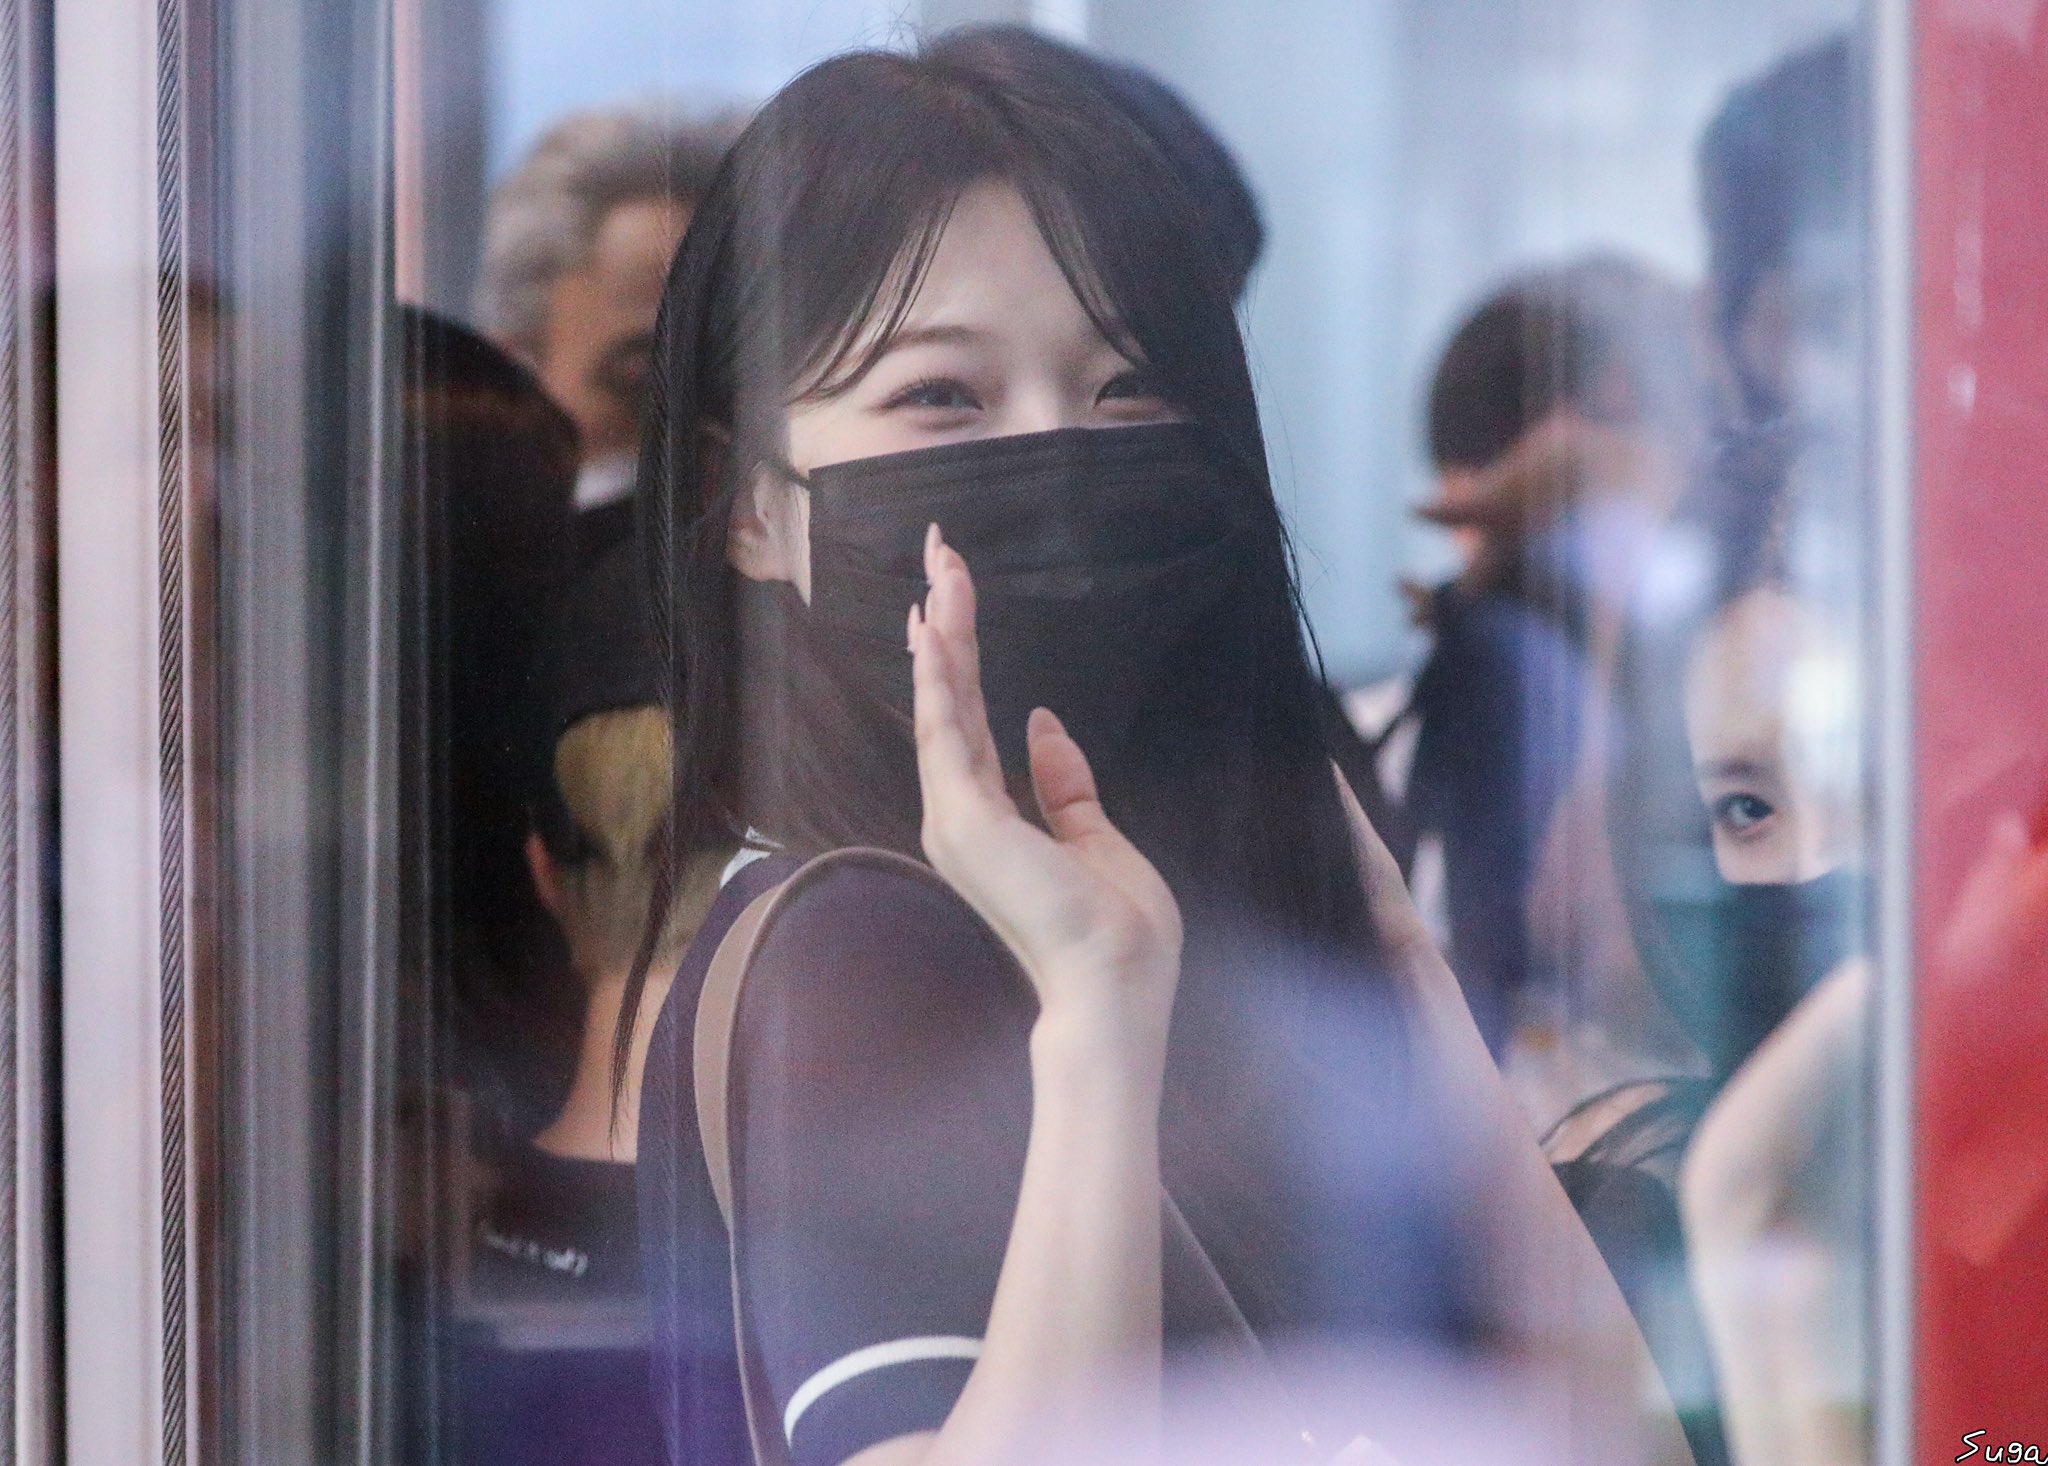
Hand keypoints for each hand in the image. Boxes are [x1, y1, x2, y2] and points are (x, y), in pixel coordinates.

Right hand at [909, 525, 1181, 1036]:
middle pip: (946, 699)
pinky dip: (939, 677)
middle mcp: (958, 815)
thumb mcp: (1095, 838)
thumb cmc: (1114, 932)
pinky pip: (948, 731)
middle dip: (943, 622)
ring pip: (943, 703)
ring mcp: (956, 819)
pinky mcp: (967, 821)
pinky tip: (934, 629)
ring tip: (940, 567)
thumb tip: (1043, 722)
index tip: (946, 601)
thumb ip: (1064, 784)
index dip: (957, 657)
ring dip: (943, 631)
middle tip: (938, 551)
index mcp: (988, 820)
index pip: (967, 720)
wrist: (1115, 989)